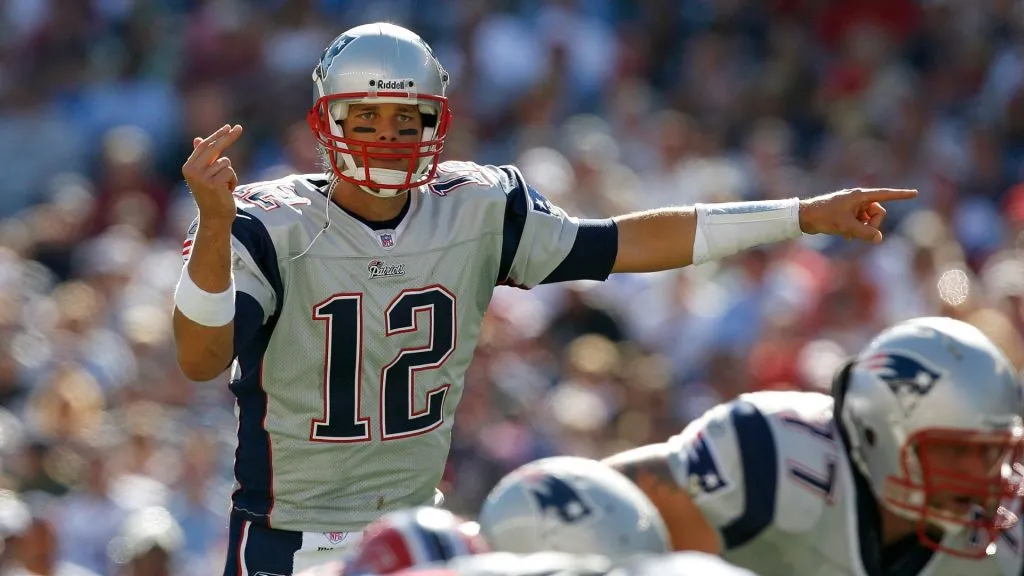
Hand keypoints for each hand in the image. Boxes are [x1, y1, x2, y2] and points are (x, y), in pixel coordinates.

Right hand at [182, 124, 243, 224]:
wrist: (214, 217)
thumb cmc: (211, 194)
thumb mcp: (205, 174)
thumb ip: (202, 157)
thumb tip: (198, 139)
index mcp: (188, 166)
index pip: (204, 146)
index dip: (217, 135)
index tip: (229, 127)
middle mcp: (192, 171)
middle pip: (214, 148)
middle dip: (228, 137)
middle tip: (239, 127)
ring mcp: (202, 177)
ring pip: (226, 162)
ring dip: (229, 174)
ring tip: (224, 186)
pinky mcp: (214, 183)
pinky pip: (230, 172)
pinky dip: (233, 181)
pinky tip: (227, 190)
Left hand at [799, 188, 917, 242]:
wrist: (803, 217)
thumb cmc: (824, 217)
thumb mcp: (846, 226)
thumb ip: (865, 233)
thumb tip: (879, 238)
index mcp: (860, 196)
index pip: (885, 195)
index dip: (900, 195)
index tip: (915, 193)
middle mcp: (858, 199)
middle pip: (878, 212)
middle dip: (873, 224)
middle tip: (860, 233)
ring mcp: (852, 206)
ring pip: (869, 219)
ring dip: (863, 228)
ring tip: (849, 235)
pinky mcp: (846, 213)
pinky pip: (860, 222)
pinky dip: (856, 229)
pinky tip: (846, 236)